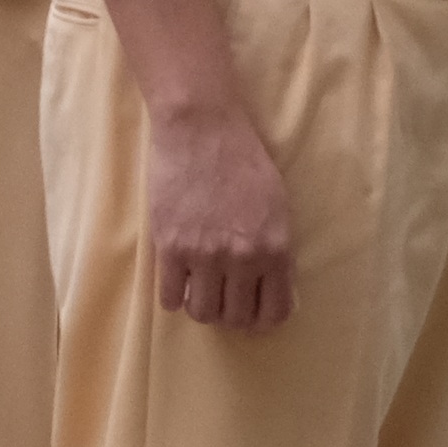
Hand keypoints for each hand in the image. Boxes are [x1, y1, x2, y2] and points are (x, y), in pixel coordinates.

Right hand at [143, 99, 294, 331]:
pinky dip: (174, 296)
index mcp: (275, 248)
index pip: (273, 312)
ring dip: (201, 307)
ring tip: (199, 288)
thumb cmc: (242, 158)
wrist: (201, 127)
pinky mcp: (170, 247)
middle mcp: (242, 258)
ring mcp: (205, 255)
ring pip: (202, 313)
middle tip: (222, 298)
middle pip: (235, 318)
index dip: (261, 319)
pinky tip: (177, 278)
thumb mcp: (276, 203)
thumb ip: (276, 247)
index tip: (251, 310)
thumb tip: (271, 284)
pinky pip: (170, 298)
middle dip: (230, 314)